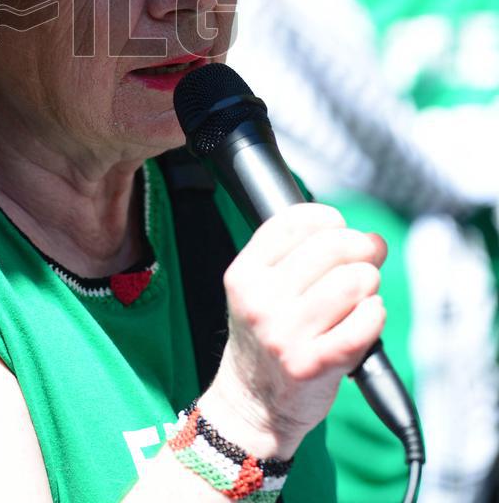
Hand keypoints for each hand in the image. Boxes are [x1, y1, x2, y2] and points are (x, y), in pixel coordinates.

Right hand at [201, 203, 386, 459]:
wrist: (254, 402)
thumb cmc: (266, 337)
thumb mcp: (257, 289)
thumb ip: (292, 256)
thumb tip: (360, 234)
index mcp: (244, 274)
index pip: (293, 222)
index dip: (327, 218)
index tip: (339, 225)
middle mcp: (261, 301)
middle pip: (330, 247)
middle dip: (361, 245)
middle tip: (371, 252)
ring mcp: (286, 334)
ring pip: (353, 282)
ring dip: (369, 282)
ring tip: (364, 291)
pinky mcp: (314, 365)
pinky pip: (363, 325)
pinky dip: (376, 315)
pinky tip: (370, 315)